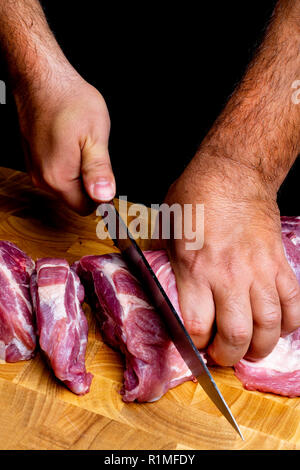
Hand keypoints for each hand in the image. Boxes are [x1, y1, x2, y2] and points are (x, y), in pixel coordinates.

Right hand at [15, 70, 114, 213]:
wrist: (41, 79)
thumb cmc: (68, 101)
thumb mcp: (96, 137)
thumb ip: (99, 171)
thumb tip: (104, 197)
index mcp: (59, 178)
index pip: (86, 208)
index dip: (101, 196)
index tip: (107, 176)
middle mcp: (42, 178)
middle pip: (75, 198)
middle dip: (89, 182)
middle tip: (94, 152)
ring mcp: (35, 168)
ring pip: (66, 185)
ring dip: (78, 171)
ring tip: (81, 143)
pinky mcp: (33, 158)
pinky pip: (56, 172)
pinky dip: (67, 162)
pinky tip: (70, 141)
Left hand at [164, 153, 299, 365]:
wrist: (234, 173)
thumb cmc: (196, 196)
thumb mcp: (167, 230)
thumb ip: (168, 265)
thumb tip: (164, 287)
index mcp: (195, 268)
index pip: (197, 325)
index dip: (196, 343)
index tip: (196, 343)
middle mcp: (229, 275)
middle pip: (236, 334)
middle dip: (228, 355)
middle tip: (222, 354)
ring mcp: (259, 271)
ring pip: (269, 326)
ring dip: (260, 347)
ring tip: (251, 349)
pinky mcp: (280, 264)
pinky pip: (293, 304)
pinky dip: (288, 324)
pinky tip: (277, 327)